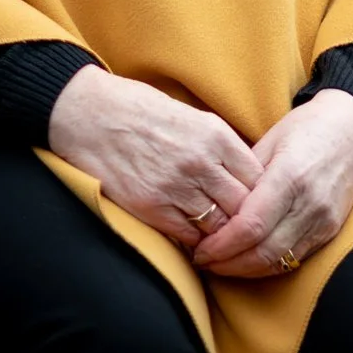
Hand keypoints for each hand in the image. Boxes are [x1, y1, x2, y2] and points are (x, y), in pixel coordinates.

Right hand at [46, 65, 263, 248]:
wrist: (91, 116)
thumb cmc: (142, 111)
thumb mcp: (194, 117)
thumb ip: (222, 145)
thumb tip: (246, 173)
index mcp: (216, 136)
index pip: (257, 177)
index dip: (261, 193)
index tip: (257, 201)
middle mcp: (201, 163)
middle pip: (243, 205)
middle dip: (245, 218)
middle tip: (246, 227)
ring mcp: (176, 187)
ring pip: (218, 226)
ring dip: (221, 233)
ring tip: (223, 238)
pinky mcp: (152, 207)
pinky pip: (188, 235)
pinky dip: (195, 241)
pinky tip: (196, 240)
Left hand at [191, 90, 352, 277]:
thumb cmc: (308, 127)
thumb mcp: (270, 140)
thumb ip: (244, 176)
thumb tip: (213, 205)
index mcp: (290, 176)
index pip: (250, 226)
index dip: (221, 245)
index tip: (200, 248)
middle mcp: (309, 203)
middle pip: (262, 252)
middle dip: (227, 263)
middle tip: (203, 260)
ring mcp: (323, 220)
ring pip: (277, 262)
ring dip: (244, 270)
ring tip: (220, 264)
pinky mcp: (330, 230)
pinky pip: (294, 259)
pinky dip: (267, 265)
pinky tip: (248, 260)